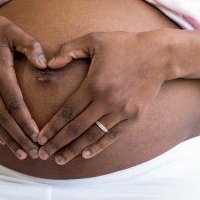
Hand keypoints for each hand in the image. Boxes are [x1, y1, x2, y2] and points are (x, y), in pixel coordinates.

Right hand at [0, 8, 46, 158]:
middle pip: (4, 118)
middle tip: (36, 153)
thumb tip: (45, 64)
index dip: (26, 122)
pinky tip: (4, 143)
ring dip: (8, 140)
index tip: (38, 136)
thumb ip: (30, 45)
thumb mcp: (12, 30)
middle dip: (20, 138)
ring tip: (23, 154)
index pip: (14, 103)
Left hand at [36, 30, 169, 163]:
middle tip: (42, 154)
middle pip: (76, 128)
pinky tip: (86, 154)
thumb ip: (69, 50)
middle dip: (57, 143)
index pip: (67, 111)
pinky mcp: (134, 116)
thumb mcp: (94, 39)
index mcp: (94, 84)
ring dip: (75, 149)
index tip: (39, 138)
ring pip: (93, 136)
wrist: (159, 54)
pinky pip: (113, 136)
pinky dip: (99, 147)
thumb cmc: (124, 44)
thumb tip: (48, 63)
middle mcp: (106, 101)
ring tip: (60, 159)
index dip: (52, 127)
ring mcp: (121, 111)